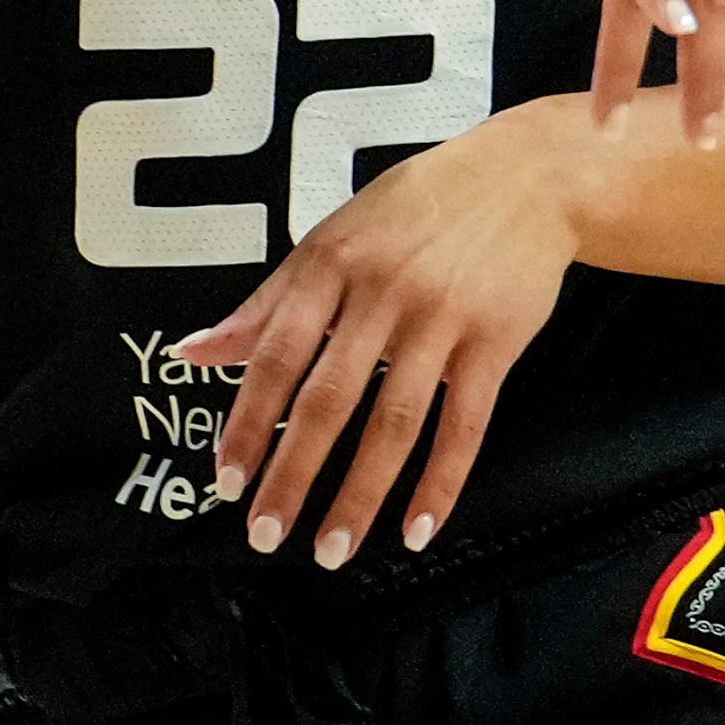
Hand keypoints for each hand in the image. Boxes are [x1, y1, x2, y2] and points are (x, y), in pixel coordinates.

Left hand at [178, 105, 581, 566]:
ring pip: (394, 422)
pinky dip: (440, 483)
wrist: (529, 175)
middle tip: (265, 532)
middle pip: (329, 398)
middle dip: (293, 474)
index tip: (228, 479)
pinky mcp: (495, 341)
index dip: (249, 422)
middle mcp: (385, 291)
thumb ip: (267, 301)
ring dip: (359, 495)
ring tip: (330, 548)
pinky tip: (415, 528)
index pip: (277, 354)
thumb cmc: (423, 204)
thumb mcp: (335, 234)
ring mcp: (443, 317)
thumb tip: (195, 351)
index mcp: (333, 261)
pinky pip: (463, 425)